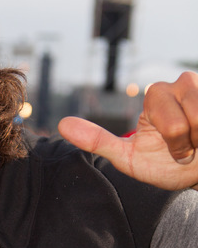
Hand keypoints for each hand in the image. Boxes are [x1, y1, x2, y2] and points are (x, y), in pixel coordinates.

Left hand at [58, 71, 197, 190]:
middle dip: (188, 143)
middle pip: (183, 123)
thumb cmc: (169, 164)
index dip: (175, 142)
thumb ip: (98, 141)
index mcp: (156, 95)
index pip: (169, 121)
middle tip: (189, 146)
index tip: (174, 147)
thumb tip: (62, 125)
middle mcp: (181, 83)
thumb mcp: (130, 157)